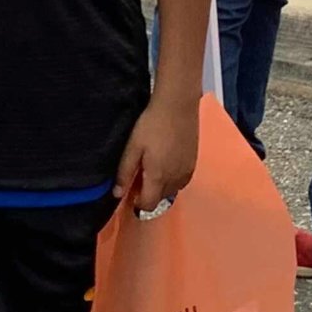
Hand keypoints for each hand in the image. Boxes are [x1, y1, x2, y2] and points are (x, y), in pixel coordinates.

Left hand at [114, 93, 199, 213]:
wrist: (178, 106)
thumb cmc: (152, 125)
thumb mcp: (133, 147)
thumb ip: (125, 172)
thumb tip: (117, 194)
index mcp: (158, 178)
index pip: (148, 205)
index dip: (137, 203)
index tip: (131, 190)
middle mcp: (176, 180)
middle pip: (160, 199)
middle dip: (149, 193)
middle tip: (140, 173)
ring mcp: (187, 172)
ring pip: (172, 190)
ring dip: (161, 186)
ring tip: (153, 166)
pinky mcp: (194, 163)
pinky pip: (182, 181)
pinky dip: (172, 178)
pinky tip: (166, 161)